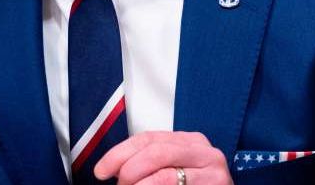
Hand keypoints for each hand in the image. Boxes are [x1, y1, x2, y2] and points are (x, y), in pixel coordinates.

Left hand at [95, 131, 231, 184]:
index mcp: (189, 141)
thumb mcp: (173, 170)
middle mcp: (204, 151)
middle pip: (155, 152)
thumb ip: (149, 164)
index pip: (147, 138)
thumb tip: (112, 169)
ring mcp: (214, 172)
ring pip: (164, 176)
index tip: (100, 171)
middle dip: (129, 170)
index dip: (119, 154)